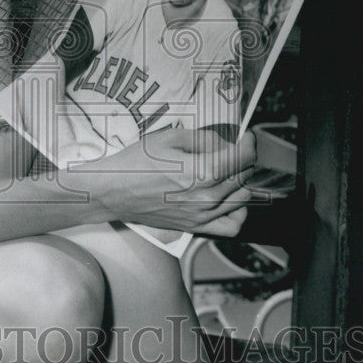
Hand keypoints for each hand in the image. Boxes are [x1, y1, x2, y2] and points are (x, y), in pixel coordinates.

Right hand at [71, 126, 255, 235]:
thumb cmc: (136, 162)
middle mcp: (206, 197)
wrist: (113, 191)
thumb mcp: (169, 137)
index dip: (249, 142)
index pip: (244, 157)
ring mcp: (202, 215)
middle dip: (242, 158)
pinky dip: (239, 211)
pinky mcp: (196, 227)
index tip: (246, 136)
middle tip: (230, 149)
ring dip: (240, 180)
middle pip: (244, 175)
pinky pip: (232, 224)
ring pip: (242, 197)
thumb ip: (204, 139)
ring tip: (226, 170)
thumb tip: (226, 144)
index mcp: (201, 171)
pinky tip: (228, 198)